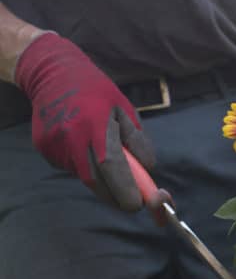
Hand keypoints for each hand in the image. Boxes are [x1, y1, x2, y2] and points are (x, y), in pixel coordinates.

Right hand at [15, 33, 155, 210]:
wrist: (53, 74)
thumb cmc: (97, 92)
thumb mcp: (126, 110)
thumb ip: (137, 141)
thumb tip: (148, 169)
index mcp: (96, 125)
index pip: (111, 166)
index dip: (125, 190)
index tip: (140, 204)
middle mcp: (72, 137)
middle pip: (96, 182)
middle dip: (117, 196)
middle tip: (133, 199)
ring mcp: (55, 145)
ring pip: (84, 176)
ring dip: (101, 177)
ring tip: (103, 149)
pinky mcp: (44, 149)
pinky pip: (71, 168)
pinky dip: (85, 166)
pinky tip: (84, 144)